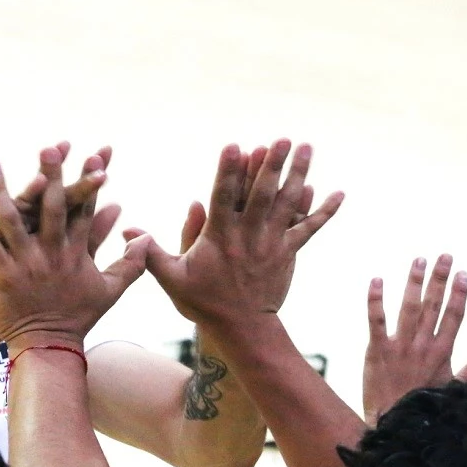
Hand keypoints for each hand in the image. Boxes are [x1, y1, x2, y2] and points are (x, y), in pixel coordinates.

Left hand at [0, 147, 147, 346]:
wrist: (48, 346)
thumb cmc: (78, 316)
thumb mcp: (110, 290)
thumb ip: (131, 264)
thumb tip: (148, 239)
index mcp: (77, 253)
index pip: (85, 210)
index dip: (89, 182)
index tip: (92, 155)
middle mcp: (53, 253)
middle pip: (52, 207)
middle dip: (52, 176)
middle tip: (49, 148)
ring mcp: (26, 263)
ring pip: (13, 219)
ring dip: (1, 190)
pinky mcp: (2, 274)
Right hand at [126, 139, 342, 326]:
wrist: (242, 328)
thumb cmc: (204, 302)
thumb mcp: (171, 279)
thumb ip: (151, 252)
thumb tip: (128, 229)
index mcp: (220, 236)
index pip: (224, 197)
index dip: (229, 170)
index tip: (235, 145)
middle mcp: (249, 235)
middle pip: (262, 194)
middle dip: (272, 165)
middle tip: (281, 138)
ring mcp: (272, 243)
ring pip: (288, 204)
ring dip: (298, 174)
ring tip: (306, 147)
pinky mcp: (289, 252)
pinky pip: (309, 228)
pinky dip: (324, 211)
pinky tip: (338, 192)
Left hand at [363, 255, 466, 425]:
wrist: (394, 425)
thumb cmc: (423, 407)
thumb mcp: (453, 388)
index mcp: (442, 352)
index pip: (454, 316)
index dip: (459, 293)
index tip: (463, 273)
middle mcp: (423, 345)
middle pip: (434, 305)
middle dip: (440, 279)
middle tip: (444, 255)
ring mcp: (399, 347)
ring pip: (409, 307)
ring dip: (414, 282)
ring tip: (419, 260)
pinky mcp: (377, 351)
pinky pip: (376, 321)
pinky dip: (376, 300)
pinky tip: (377, 280)